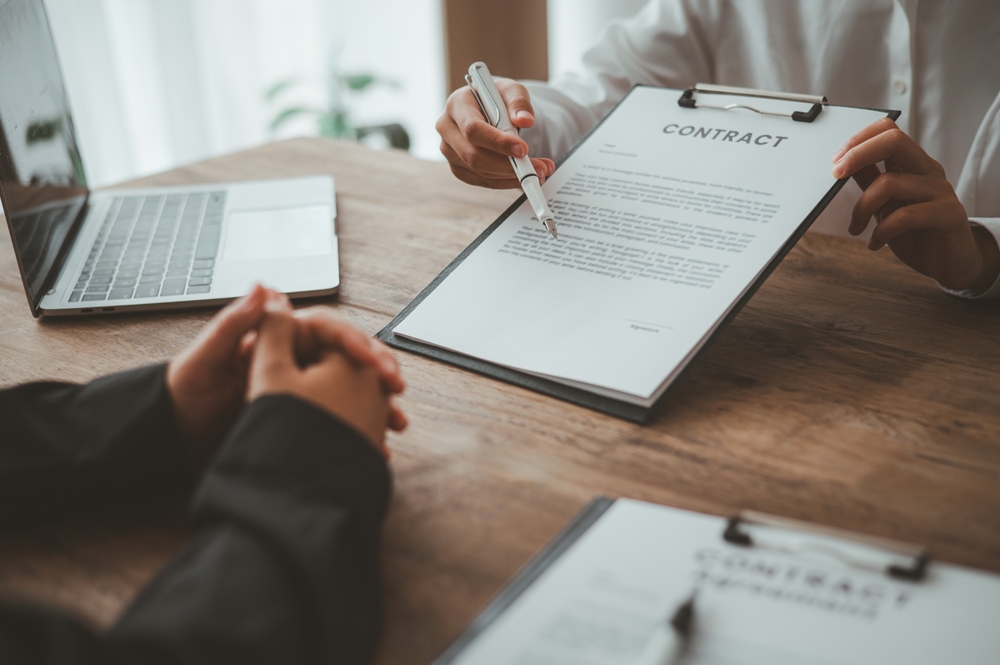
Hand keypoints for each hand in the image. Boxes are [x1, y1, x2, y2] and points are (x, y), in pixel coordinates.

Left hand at [167, 287, 407, 468]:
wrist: (172, 437)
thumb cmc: (182, 394)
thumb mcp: (204, 360)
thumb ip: (234, 324)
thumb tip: (264, 286)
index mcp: (274, 338)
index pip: (325, 329)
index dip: (352, 341)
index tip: (369, 359)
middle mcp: (290, 357)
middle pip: (346, 356)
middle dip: (375, 369)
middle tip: (394, 386)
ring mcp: (297, 386)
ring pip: (350, 386)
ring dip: (376, 401)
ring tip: (396, 419)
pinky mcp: (299, 414)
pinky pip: (339, 416)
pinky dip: (360, 427)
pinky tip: (376, 443)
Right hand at [436, 78, 554, 188]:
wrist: (488, 108)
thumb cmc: (498, 97)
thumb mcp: (511, 90)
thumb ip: (519, 102)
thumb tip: (526, 121)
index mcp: (456, 104)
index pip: (473, 129)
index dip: (498, 142)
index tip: (523, 150)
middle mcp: (447, 128)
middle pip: (473, 156)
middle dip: (508, 166)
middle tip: (538, 168)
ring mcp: (449, 151)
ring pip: (479, 172)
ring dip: (511, 176)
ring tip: (539, 171)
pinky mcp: (458, 167)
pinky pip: (482, 181)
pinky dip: (505, 182)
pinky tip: (523, 177)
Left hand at [833, 118, 999, 291]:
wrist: (951, 263)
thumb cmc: (915, 232)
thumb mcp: (885, 204)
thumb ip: (870, 181)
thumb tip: (842, 164)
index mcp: (913, 164)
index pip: (888, 131)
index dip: (858, 141)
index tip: (835, 164)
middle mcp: (928, 171)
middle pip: (894, 141)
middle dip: (857, 155)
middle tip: (835, 176)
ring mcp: (941, 191)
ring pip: (889, 183)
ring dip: (861, 208)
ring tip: (856, 228)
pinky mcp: (949, 214)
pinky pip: (905, 216)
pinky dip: (881, 231)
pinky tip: (875, 243)